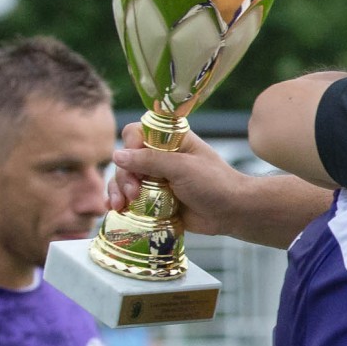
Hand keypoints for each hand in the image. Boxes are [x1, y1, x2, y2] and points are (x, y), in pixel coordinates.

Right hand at [109, 123, 241, 237]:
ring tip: (120, 205)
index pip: (137, 133)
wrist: (232, 213)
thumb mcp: (183, 168)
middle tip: (133, 192)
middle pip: (126, 159)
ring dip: (118, 190)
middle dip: (124, 175)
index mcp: (170, 141)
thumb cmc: (215, 184)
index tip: (133, 161)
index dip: (131, 145)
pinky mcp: (154, 200)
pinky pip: (131, 199)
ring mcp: (156, 179)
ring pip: (124, 179)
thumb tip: (117, 155)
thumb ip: (150, 161)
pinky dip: (120, 202)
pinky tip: (114, 210)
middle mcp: (160, 157)